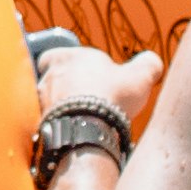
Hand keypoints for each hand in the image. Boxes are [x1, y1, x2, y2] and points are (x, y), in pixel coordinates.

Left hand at [30, 31, 158, 133]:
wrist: (86, 128)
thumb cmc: (111, 97)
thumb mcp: (139, 76)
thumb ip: (147, 65)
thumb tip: (152, 61)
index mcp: (66, 57)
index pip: (62, 55)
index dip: (75, 65)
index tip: (92, 78)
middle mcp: (48, 75)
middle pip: (54, 78)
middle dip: (68, 88)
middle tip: (86, 102)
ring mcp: (40, 100)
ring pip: (49, 101)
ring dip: (62, 109)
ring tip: (81, 122)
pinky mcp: (38, 123)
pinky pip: (46, 122)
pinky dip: (58, 127)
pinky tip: (71, 134)